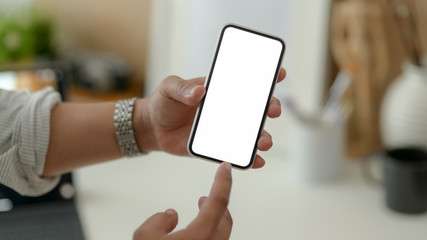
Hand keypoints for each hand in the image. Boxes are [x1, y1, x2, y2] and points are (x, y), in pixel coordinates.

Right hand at [133, 162, 232, 239]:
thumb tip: (170, 215)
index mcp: (201, 236)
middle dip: (220, 199)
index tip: (226, 168)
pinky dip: (208, 230)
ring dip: (213, 217)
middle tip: (213, 187)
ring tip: (202, 206)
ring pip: (220, 232)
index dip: (223, 181)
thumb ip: (158, 221)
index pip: (219, 201)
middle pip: (224, 218)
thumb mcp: (145, 237)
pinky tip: (195, 230)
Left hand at [134, 68, 285, 167]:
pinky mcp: (215, 147)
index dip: (265, 78)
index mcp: (219, 91)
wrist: (152, 127)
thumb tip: (199, 92)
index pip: (246, 82)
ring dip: (262, 137)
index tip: (280, 74)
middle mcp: (226, 110)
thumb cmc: (163, 102)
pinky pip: (235, 153)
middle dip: (269, 108)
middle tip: (272, 111)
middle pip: (255, 109)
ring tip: (264, 142)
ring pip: (250, 134)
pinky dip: (248, 158)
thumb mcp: (169, 88)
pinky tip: (257, 161)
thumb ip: (182, 88)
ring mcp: (223, 130)